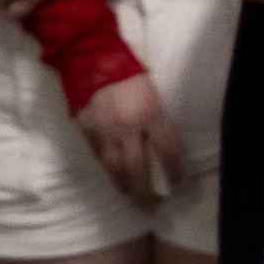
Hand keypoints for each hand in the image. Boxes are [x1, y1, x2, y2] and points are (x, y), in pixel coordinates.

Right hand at [74, 73, 183, 211]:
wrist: (90, 56)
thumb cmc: (127, 71)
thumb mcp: (153, 95)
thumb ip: (158, 121)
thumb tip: (163, 147)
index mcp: (150, 115)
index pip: (168, 152)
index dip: (175, 171)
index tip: (177, 182)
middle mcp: (128, 127)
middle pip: (138, 168)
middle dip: (145, 192)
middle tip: (150, 207)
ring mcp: (104, 129)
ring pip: (114, 167)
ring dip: (123, 185)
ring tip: (129, 196)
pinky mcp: (85, 127)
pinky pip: (97, 153)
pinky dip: (106, 166)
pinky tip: (111, 173)